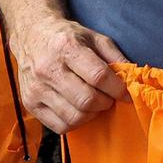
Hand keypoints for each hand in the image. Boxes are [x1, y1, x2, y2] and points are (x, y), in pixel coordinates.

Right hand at [15, 17, 130, 132]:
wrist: (31, 35)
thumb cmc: (67, 38)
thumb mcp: (94, 37)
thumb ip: (115, 56)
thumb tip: (133, 78)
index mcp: (67, 48)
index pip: (98, 77)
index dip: (117, 89)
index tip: (125, 93)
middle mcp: (48, 69)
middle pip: (86, 100)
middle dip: (105, 103)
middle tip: (109, 98)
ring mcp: (36, 89)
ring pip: (74, 116)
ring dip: (92, 114)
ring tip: (94, 103)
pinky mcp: (29, 103)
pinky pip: (59, 126)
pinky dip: (76, 123)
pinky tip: (79, 110)